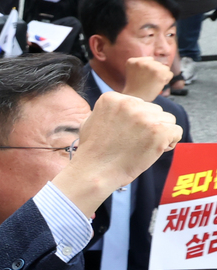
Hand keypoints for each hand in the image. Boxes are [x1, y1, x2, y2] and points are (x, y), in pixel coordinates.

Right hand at [55, 92, 181, 213]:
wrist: (95, 171)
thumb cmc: (93, 151)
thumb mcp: (92, 120)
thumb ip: (111, 111)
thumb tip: (125, 109)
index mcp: (112, 98)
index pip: (139, 103)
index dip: (136, 120)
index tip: (125, 133)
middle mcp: (129, 103)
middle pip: (155, 110)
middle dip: (149, 125)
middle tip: (135, 142)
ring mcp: (145, 117)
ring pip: (168, 119)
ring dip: (160, 132)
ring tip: (144, 146)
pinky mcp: (159, 131)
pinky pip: (177, 131)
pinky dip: (169, 142)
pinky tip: (155, 150)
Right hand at [122, 56, 173, 102]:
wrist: (135, 99)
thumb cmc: (135, 88)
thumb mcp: (133, 72)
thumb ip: (142, 64)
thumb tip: (156, 62)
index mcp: (132, 61)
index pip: (149, 60)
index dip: (148, 69)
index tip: (142, 76)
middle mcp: (141, 62)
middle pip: (157, 63)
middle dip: (155, 72)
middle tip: (147, 81)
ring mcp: (151, 66)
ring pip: (164, 68)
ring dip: (161, 75)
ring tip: (152, 83)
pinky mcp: (160, 72)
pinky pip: (169, 74)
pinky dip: (166, 80)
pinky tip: (157, 85)